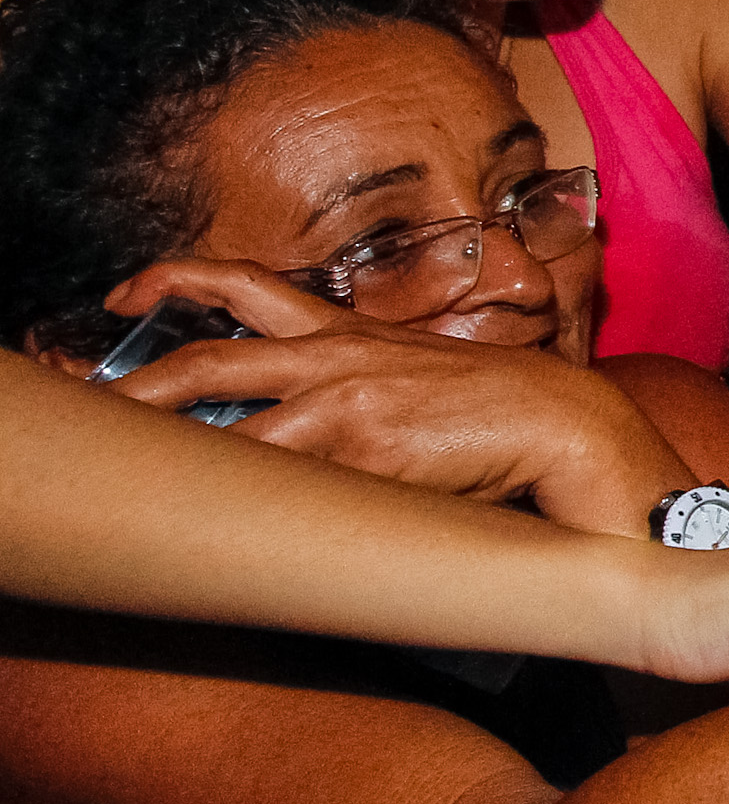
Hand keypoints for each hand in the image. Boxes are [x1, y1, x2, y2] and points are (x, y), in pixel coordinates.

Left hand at [96, 261, 686, 533]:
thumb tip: (328, 434)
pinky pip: (272, 476)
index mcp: (355, 336)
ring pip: (221, 423)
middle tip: (78, 396)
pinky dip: (229, 498)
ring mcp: (345, 400)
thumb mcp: (433, 385)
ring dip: (162, 449)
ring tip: (116, 477)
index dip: (177, 283)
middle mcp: (338, 358)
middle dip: (131, 386)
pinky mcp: (362, 447)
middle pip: (204, 361)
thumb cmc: (516, 418)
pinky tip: (197, 519)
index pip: (248, 293)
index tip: (126, 295)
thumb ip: (375, 397)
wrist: (576, 429)